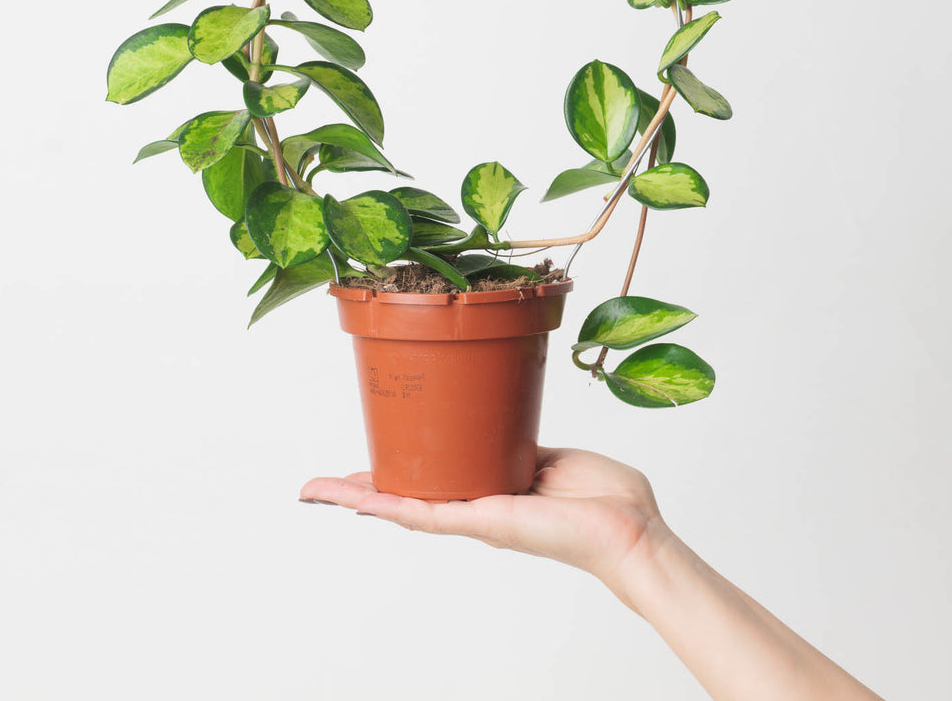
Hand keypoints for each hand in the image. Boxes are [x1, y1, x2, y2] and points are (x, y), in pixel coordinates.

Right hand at [300, 446, 667, 597]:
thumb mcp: (551, 455)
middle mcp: (477, 506)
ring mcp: (477, 516)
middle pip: (407, 496)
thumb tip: (501, 422)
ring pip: (405, 507)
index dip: (396, 471)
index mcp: (492, 488)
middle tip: (319, 483)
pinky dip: (390, 505)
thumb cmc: (606, 499)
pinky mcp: (485, 521)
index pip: (433, 479)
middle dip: (362, 490)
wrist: (632, 530)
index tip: (364, 461)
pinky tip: (357, 501)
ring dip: (359, 498)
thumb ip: (519, 442)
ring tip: (319, 490)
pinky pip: (429, 514)